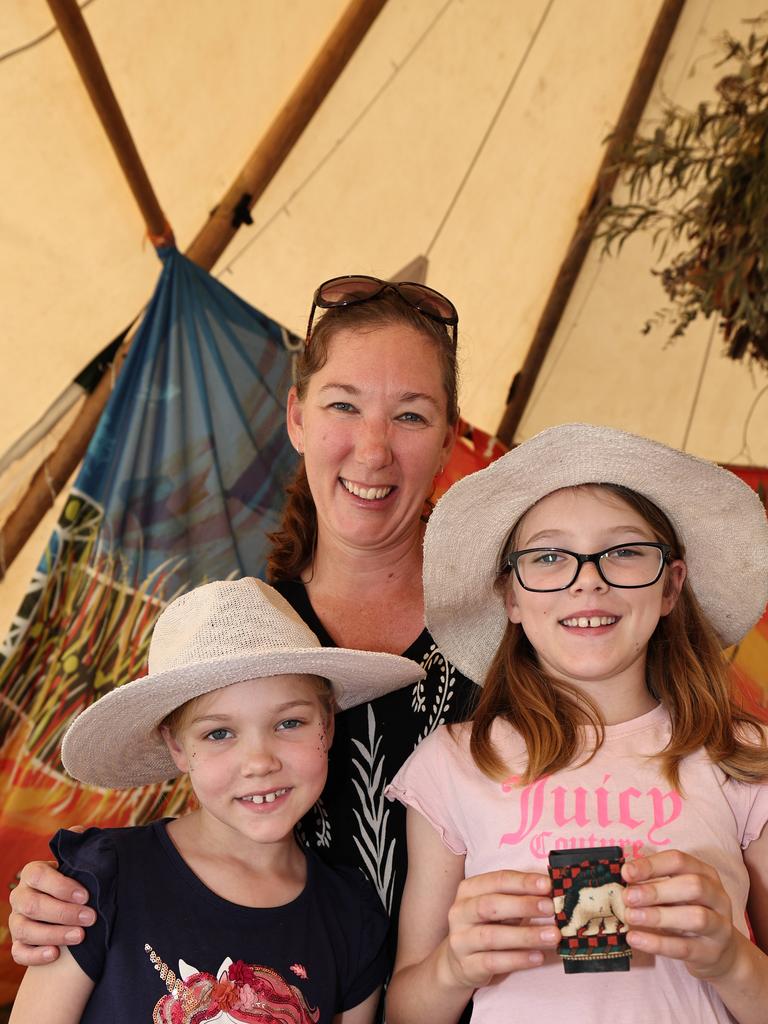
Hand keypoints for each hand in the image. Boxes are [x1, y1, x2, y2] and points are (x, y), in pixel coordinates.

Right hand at [9, 858, 95, 965]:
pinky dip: (35, 955)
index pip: (38, 875)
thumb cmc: (77, 882)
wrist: (70, 908)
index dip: (60, 885)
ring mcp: (16, 921)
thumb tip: (79, 831)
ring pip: (24, 929)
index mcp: (32, 873)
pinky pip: (19, 953)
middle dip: (62, 912)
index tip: (86, 895)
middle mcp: (20, 896)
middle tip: (90, 918)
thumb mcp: (78, 864)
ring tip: (80, 936)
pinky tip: (55, 954)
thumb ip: (78, 848)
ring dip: (53, 933)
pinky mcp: (19, 944)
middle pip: (32, 905)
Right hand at [442, 869, 558, 988]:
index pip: (496, 880)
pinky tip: (538, 957)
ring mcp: (461, 940)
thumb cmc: (486, 926)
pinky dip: (518, 959)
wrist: (459, 962)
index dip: (523, 882)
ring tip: (553, 936)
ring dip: (526, 935)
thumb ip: (519, 898)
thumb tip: (551, 893)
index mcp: (469, 890)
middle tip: (551, 907)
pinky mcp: (467, 966)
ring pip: (492, 936)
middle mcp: (460, 912)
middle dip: (523, 905)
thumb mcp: (498, 908)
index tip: (548, 884)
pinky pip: (493, 962)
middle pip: (490, 905)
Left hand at [622, 850, 736, 978]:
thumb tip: (623, 884)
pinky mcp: (712, 953)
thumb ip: (654, 885)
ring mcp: (719, 926)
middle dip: (657, 891)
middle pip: (693, 886)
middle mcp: (717, 897)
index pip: (679, 861)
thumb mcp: (675, 894)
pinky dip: (657, 943)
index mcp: (705, 873)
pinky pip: (685, 948)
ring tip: (631, 917)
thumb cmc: (688, 913)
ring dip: (659, 916)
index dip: (651, 865)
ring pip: (696, 917)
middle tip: (628, 897)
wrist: (718, 952)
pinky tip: (635, 938)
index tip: (626, 873)